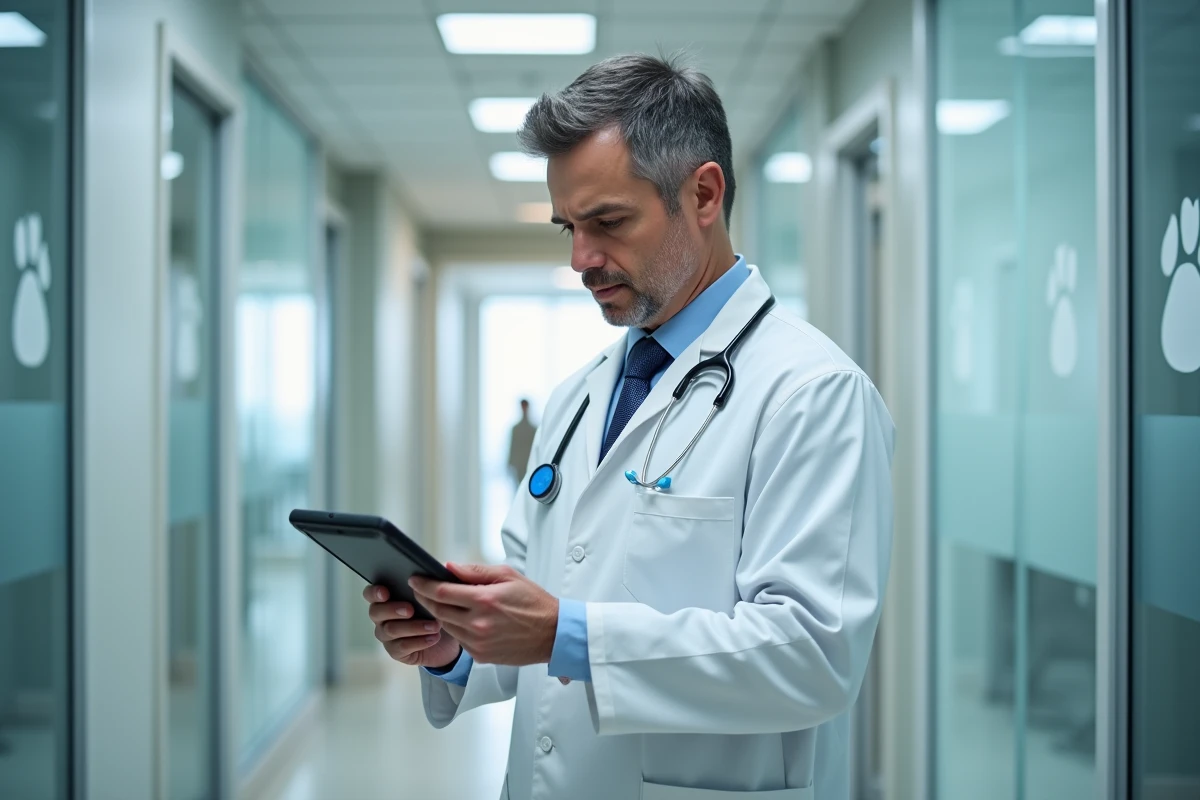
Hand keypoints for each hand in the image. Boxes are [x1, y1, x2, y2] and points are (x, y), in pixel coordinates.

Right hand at [363, 585, 462, 668]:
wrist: (447, 640)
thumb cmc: (436, 612)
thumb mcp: (433, 598)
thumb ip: (426, 585)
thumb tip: (431, 574)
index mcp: (386, 599)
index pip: (370, 593)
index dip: (374, 592)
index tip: (385, 592)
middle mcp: (381, 617)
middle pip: (376, 612)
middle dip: (393, 609)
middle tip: (410, 609)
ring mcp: (386, 635)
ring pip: (391, 630)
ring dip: (414, 626)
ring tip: (434, 625)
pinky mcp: (395, 651)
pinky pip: (402, 646)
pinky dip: (420, 641)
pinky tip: (433, 637)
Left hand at [409, 563, 557, 666]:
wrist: (553, 634)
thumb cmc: (534, 602)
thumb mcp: (508, 576)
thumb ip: (475, 571)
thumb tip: (449, 567)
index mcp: (484, 600)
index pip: (441, 592)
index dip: (423, 585)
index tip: (414, 579)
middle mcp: (478, 623)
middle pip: (438, 610)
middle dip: (425, 598)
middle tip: (420, 589)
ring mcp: (478, 642)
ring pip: (445, 626)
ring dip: (439, 613)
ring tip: (439, 602)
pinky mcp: (481, 656)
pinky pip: (459, 639)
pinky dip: (455, 628)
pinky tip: (460, 618)